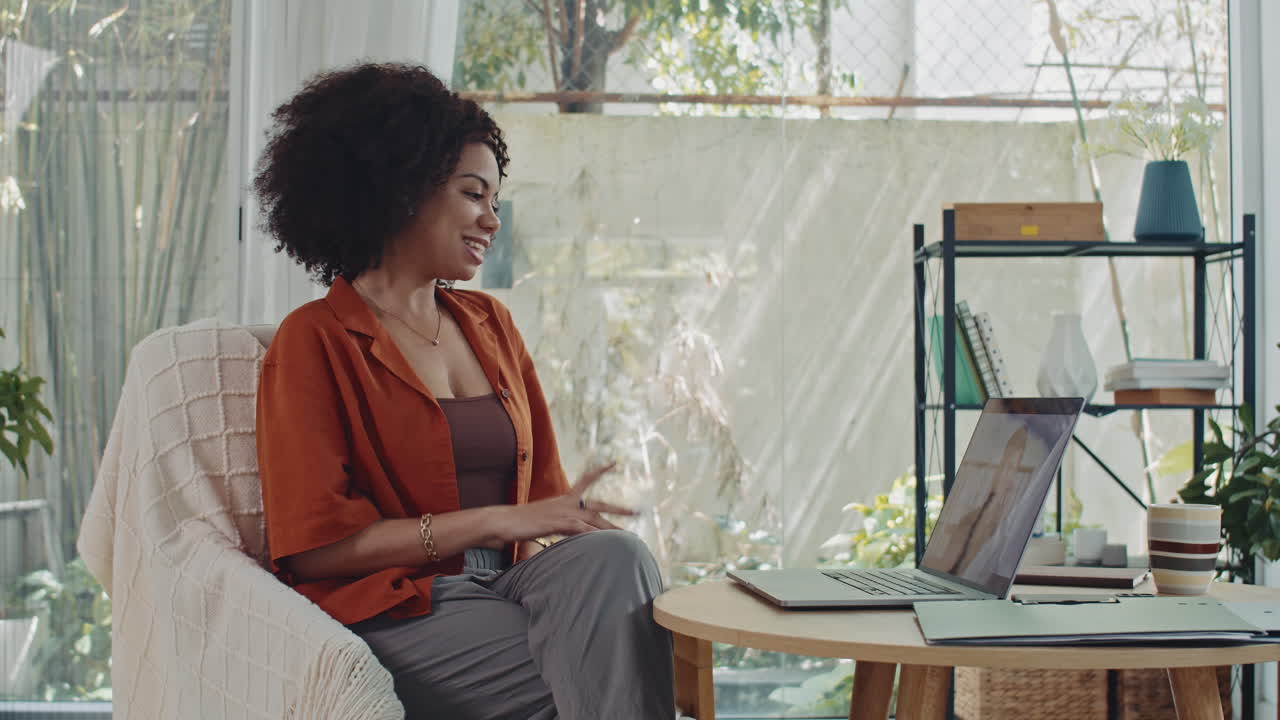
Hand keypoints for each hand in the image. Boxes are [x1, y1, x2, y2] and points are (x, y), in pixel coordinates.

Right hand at [495, 461, 634, 542]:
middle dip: (617, 509)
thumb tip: (563, 530)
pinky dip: (592, 535)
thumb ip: (555, 525)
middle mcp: (565, 504)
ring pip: (593, 519)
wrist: (501, 521)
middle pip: (598, 505)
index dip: (600, 471)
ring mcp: (562, 514)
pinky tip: (603, 541)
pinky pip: (579, 529)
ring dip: (611, 529)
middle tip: (636, 512)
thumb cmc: (517, 523)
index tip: (614, 462)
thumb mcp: (541, 522)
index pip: (585, 480)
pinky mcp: (556, 524)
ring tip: (627, 536)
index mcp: (562, 500)